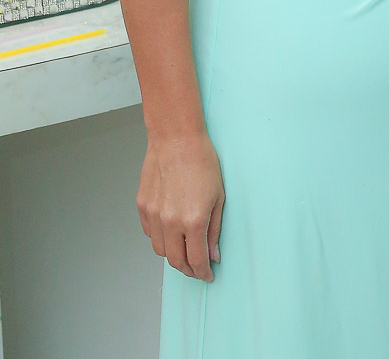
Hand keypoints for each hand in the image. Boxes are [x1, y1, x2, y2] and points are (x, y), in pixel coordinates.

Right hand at [137, 131, 224, 280]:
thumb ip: (215, 229)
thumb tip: (213, 254)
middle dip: (188, 269)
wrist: (177, 139)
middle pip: (176, 261)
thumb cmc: (203, 162)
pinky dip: (160, 238)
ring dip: (173, 255)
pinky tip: (171, 231)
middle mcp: (171, 222)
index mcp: (194, 221)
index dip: (203, 272)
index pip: (197, 260)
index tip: (208, 275)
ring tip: (185, 250)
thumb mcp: (219, 196)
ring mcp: (154, 215)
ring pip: (160, 250)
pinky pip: (150, 233)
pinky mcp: (143, 207)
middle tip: (197, 268)